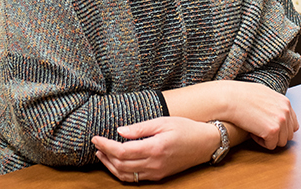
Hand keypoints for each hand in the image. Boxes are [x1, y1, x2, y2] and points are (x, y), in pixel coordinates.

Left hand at [91, 116, 217, 181]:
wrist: (205, 143)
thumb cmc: (185, 128)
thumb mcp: (162, 121)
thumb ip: (140, 128)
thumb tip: (119, 131)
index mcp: (154, 148)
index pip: (122, 151)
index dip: (106, 145)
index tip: (95, 138)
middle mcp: (154, 164)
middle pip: (121, 165)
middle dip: (105, 155)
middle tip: (96, 144)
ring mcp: (157, 172)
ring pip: (126, 175)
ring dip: (111, 166)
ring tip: (102, 154)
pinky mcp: (159, 176)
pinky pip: (136, 178)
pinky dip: (122, 172)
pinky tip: (117, 163)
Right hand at [225, 82, 297, 149]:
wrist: (230, 98)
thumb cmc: (241, 94)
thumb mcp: (263, 94)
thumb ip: (274, 104)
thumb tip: (278, 113)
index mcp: (285, 102)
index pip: (292, 124)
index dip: (281, 129)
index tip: (268, 126)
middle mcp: (286, 111)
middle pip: (288, 135)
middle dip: (274, 134)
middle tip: (259, 127)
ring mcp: (281, 121)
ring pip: (281, 142)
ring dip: (268, 138)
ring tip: (255, 128)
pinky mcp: (272, 131)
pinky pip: (270, 145)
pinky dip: (261, 142)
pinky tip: (252, 131)